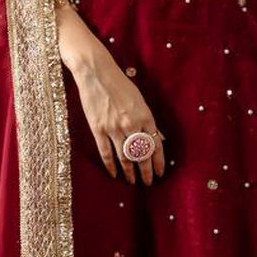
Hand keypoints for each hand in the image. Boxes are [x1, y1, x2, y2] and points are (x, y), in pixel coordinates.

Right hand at [72, 60, 165, 184]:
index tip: (159, 173)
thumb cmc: (120, 85)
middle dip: (145, 171)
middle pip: (141, 155)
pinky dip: (111, 165)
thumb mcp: (140, 101)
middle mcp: (131, 124)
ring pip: (124, 157)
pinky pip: (106, 153)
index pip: (155, 146)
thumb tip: (159, 138)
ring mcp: (114, 128)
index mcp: (145, 116)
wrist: (97, 74)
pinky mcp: (98, 129)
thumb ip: (149, 121)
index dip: (158, 162)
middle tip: (148, 182)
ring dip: (130, 172)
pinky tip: (114, 174)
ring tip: (133, 181)